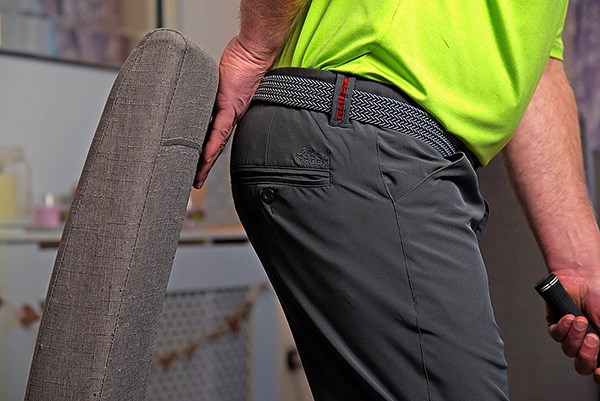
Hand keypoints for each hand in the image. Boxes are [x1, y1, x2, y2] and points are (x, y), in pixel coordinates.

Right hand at [194, 36, 273, 187]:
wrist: (254, 50)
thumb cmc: (240, 61)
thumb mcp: (219, 81)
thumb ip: (212, 92)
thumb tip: (199, 96)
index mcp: (226, 113)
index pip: (214, 139)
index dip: (206, 156)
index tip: (197, 170)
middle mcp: (229, 117)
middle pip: (214, 146)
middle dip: (203, 166)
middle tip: (194, 183)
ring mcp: (231, 113)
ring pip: (216, 143)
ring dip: (206, 162)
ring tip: (196, 178)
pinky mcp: (231, 106)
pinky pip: (220, 130)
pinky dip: (212, 144)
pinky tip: (205, 158)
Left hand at [547, 271, 599, 381]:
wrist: (584, 277)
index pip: (598, 368)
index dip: (598, 374)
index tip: (599, 372)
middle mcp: (586, 342)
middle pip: (582, 365)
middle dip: (587, 356)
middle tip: (593, 338)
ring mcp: (571, 334)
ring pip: (568, 350)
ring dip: (575, 336)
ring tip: (581, 320)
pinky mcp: (556, 323)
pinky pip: (555, 334)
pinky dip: (563, 327)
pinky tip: (569, 316)